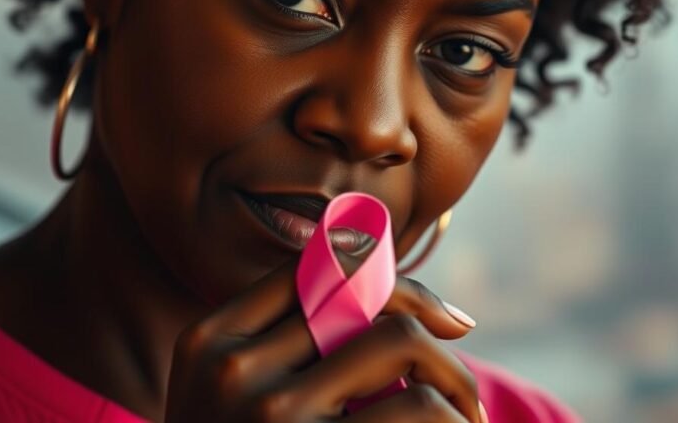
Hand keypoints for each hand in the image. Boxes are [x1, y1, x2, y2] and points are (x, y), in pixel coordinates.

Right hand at [164, 252, 486, 421]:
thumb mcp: (233, 402)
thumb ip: (289, 347)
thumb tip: (405, 298)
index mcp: (209, 340)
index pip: (316, 270)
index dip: (393, 283)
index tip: (445, 322)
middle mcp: (230, 369)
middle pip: (364, 302)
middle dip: (435, 337)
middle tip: (465, 379)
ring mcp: (268, 416)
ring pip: (400, 345)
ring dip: (454, 384)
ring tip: (468, 422)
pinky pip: (415, 413)